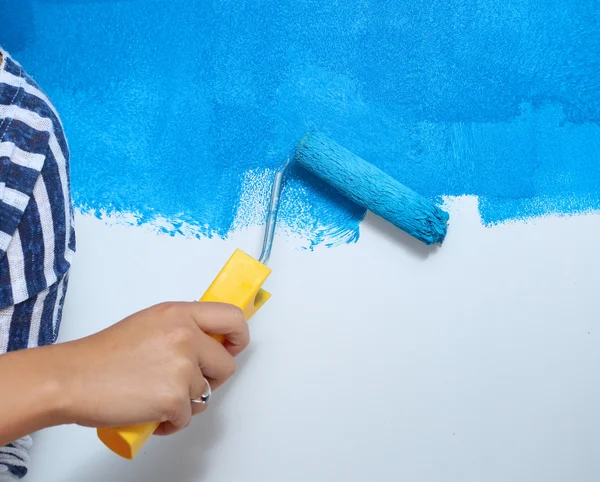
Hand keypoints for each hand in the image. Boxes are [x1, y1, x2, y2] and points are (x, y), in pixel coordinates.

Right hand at [55, 302, 248, 434]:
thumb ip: (184, 327)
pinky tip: (150, 412)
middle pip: (226, 365)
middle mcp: (186, 337)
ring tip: (156, 395)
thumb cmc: (105, 354)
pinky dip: (171, 421)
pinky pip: (188, 417)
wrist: (73, 378)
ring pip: (206, 395)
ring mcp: (182, 368)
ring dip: (186, 402)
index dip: (239, 336)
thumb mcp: (151, 323)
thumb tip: (209, 343)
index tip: (233, 347)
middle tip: (184, 382)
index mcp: (181, 314)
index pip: (232, 317)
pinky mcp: (174, 398)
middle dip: (210, 379)